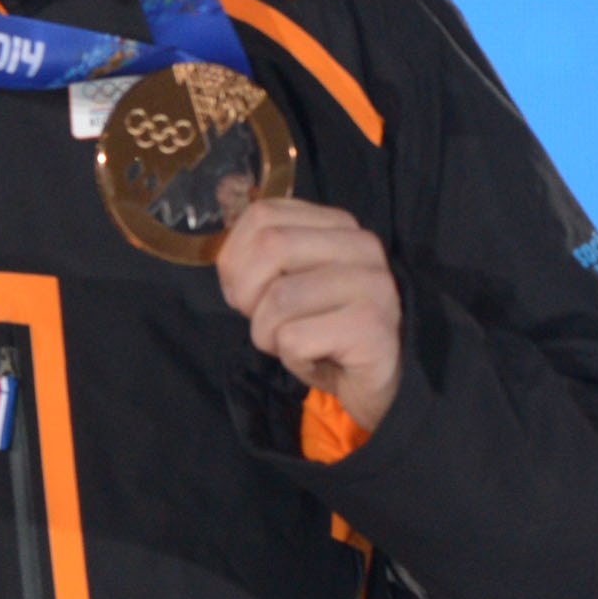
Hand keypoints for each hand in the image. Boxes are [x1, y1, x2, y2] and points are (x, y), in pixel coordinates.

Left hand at [217, 197, 402, 434]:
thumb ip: (259, 256)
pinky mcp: (374, 328)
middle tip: (265, 322)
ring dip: (268, 334)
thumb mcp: (286, 283)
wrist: (372, 383)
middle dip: (246, 294)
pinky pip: (295, 339)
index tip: (247, 292)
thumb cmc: (321, 331)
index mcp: (338, 225)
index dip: (236, 258)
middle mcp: (363, 245)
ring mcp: (374, 285)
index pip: (262, 215)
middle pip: (270, 246)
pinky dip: (291, 359)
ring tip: (296, 344)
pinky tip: (318, 359)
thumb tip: (223, 248)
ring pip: (279, 298)